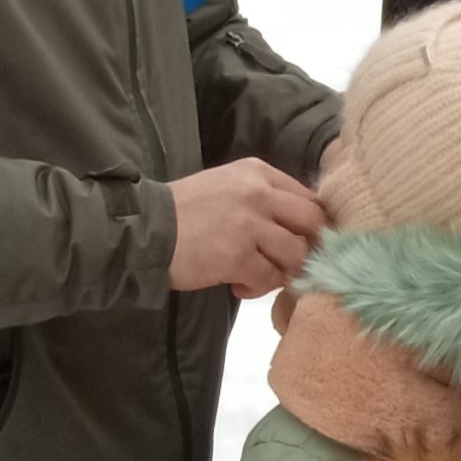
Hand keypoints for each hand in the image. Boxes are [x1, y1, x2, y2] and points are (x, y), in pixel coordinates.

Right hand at [169, 156, 325, 295]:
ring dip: (282, 271)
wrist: (146, 228)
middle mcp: (260, 193)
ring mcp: (250, 225)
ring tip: (257, 274)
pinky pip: (269, 278)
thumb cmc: (185, 210)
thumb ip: (263, 197)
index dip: (314, 225)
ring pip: (296, 254)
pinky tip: (237, 284)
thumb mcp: (227, 185)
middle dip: (309, 248)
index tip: (306, 242)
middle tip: (291, 263)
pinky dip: (257, 288)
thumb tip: (300, 224)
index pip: (310, 198)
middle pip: (313, 223)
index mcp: (259, 172)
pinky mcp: (238, 257)